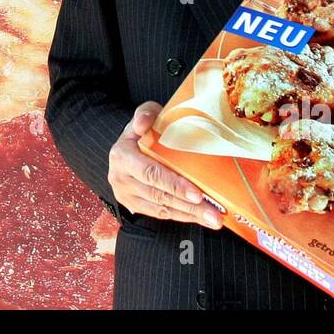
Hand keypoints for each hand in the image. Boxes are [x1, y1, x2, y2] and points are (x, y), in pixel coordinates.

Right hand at [108, 102, 222, 228]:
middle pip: (158, 195)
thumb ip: (145, 114)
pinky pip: (159, 214)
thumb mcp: (145, 114)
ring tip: (214, 219)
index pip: (151, 173)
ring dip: (189, 215)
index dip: (174, 185)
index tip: (197, 194)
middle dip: (188, 206)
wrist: (128, 144)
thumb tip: (142, 124)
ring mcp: (125, 194)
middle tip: (213, 213)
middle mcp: (120, 178)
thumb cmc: (143, 129)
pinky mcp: (133, 205)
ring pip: (161, 208)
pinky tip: (199, 217)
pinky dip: (181, 216)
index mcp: (122, 155)